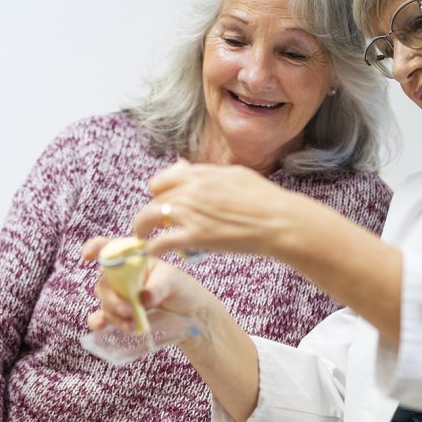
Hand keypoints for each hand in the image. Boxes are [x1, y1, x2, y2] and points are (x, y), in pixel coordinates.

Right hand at [83, 236, 215, 333]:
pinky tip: (102, 326)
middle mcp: (121, 276)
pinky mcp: (120, 314)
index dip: (95, 248)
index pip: (109, 248)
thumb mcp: (173, 281)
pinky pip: (102, 316)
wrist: (188, 311)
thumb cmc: (179, 287)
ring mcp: (119, 295)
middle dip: (111, 297)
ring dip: (113, 314)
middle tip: (127, 310)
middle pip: (104, 282)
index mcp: (132, 259)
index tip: (87, 256)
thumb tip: (143, 299)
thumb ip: (158, 286)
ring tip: (130, 325)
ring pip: (105, 301)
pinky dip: (98, 321)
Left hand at [131, 160, 307, 259]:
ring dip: (141, 228)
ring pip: (148, 217)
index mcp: (201, 174)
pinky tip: (153, 254)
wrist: (279, 221)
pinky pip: (160, 242)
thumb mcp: (235, 175)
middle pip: (154, 198)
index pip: (162, 180)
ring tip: (142, 238)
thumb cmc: (265, 200)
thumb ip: (208, 174)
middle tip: (153, 224)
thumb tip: (185, 167)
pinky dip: (152, 249)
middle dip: (152, 212)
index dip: (160, 194)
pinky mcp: (195, 236)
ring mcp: (191, 212)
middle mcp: (191, 189)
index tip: (163, 204)